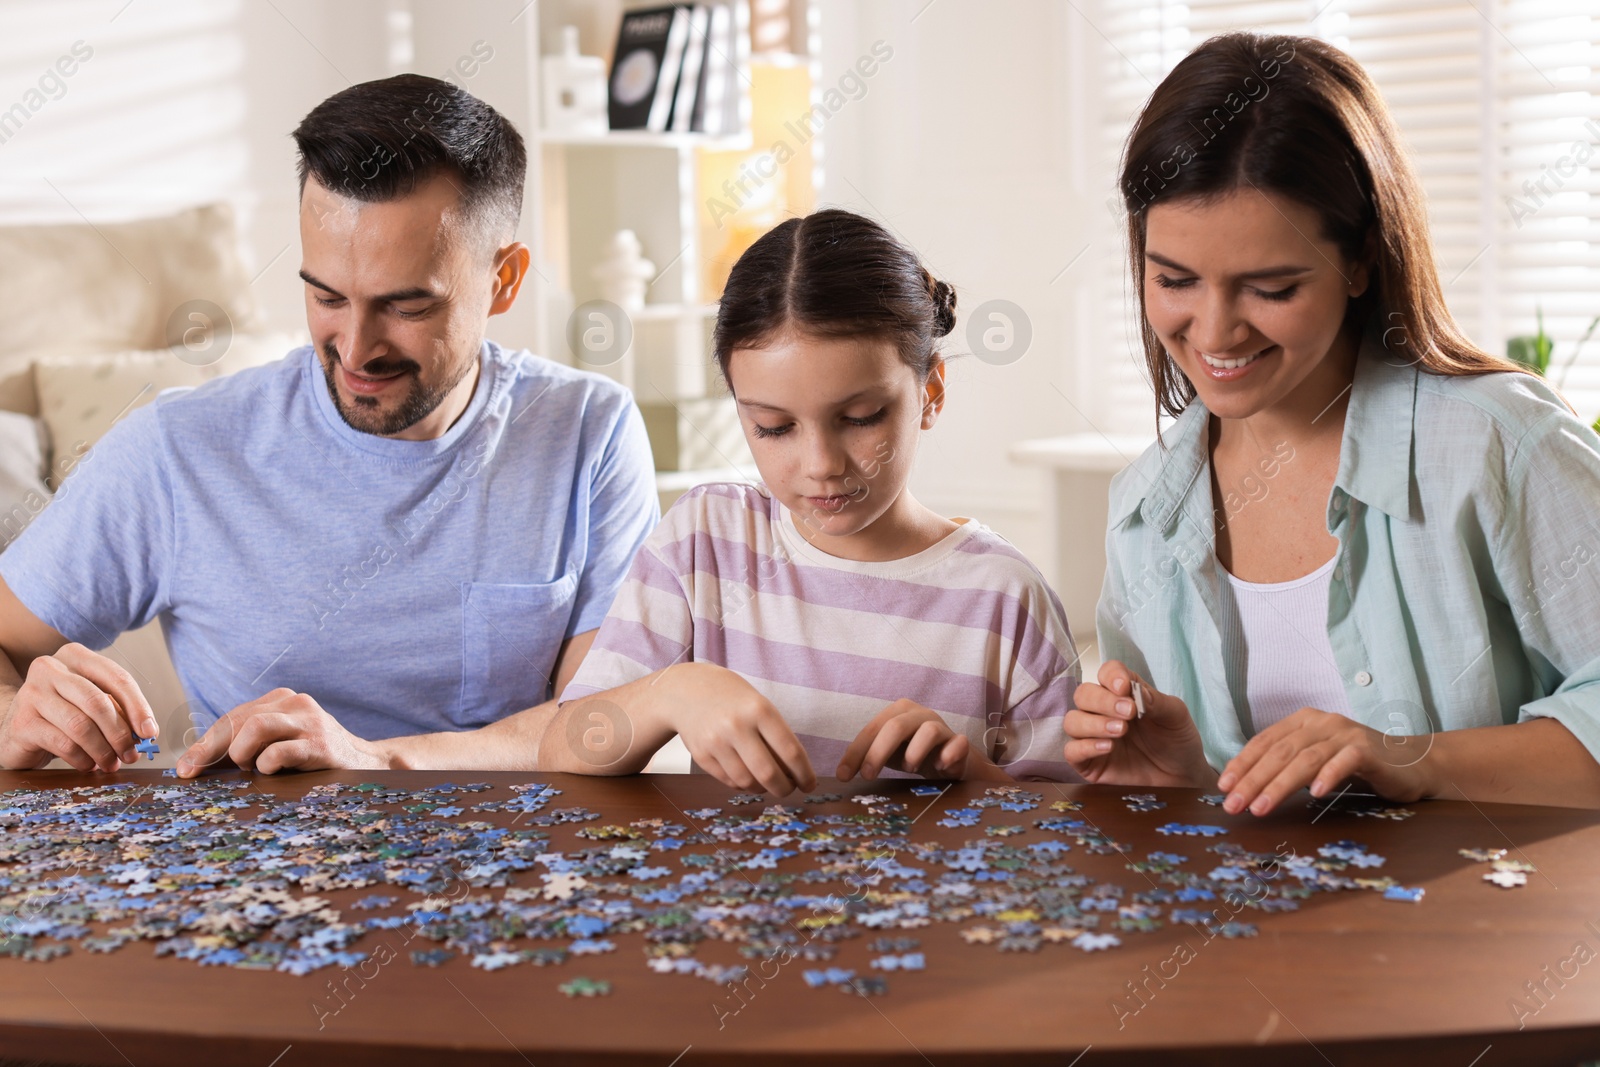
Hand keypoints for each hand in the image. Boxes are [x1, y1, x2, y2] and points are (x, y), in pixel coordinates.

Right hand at [0, 643, 156, 771]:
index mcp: (75, 656)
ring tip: (111, 763)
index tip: (150, 731)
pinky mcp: (22, 722)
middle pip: (98, 702)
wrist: (16, 729)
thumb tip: (146, 731)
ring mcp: (32, 694)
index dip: (138, 706)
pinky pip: (63, 743)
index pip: (116, 678)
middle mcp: (50, 669)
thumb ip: (117, 711)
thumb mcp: (91, 705)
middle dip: (120, 733)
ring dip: (102, 750)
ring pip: (80, 725)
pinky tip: (87, 764)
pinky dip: (82, 759)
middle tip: (131, 755)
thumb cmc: (62, 715)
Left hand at [175, 688, 388, 776]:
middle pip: (238, 720)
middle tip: (195, 773)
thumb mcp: (281, 743)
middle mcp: (296, 703)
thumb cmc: (314, 759)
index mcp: (282, 700)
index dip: (205, 743)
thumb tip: (195, 765)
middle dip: (211, 749)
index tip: (185, 768)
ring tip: (250, 770)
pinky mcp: (320, 743)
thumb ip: (247, 746)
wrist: (366, 764)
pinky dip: (266, 767)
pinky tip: (273, 773)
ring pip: (255, 728)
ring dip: (241, 754)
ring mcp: (310, 721)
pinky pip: (278, 752)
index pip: (233, 717)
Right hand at [650, 663, 815, 795]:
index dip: (804, 774)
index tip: (809, 784)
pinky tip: (749, 777)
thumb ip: (776, 734)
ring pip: (748, 782)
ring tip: (769, 784)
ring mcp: (716, 742)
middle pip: (769, 773)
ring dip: (764, 789)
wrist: (687, 689)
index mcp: (759, 710)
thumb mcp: (759, 704)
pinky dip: (744, 785)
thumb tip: (795, 773)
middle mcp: (737, 726)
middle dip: (785, 788)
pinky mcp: (701, 755)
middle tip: (790, 788)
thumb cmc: (733, 698)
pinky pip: (729, 781)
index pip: (790, 751)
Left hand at [838, 699, 970, 780]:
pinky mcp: (960, 742)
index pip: (872, 729)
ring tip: (909, 769)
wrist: (951, 761)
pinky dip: (948, 755)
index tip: (843, 776)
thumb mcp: (888, 753)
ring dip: (915, 752)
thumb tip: (842, 774)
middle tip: (868, 776)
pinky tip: (939, 767)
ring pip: (928, 731)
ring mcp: (942, 726)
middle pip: (896, 727)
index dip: (855, 752)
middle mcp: (919, 714)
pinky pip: (957, 743)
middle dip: (878, 752)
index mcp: (897, 713)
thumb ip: (868, 757)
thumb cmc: (914, 754)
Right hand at [1066, 660, 1210, 785]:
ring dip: (1094, 723)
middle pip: (1083, 694)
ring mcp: (1093, 737)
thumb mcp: (1176, 716)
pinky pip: (1071, 751)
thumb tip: (1133, 690)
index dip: (1111, 676)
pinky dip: (1085, 747)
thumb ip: (1155, 701)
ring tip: (1121, 731)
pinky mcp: (1090, 763)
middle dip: (1103, 701)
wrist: (1183, 777)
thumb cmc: (1178, 742)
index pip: (1105, 673)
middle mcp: (1103, 712)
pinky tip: (1108, 747)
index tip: (1125, 687)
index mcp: (1123, 694)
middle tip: (1129, 712)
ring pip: (1072, 721)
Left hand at [1216, 707, 1434, 815]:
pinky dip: (1328, 776)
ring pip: (1305, 758)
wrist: (1413, 763)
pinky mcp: (1369, 750)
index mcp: (1303, 722)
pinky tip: (1314, 795)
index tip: (1223, 787)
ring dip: (1279, 784)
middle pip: (1279, 752)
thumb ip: (1289, 766)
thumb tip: (1247, 788)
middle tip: (1233, 805)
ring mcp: (1345, 734)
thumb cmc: (1358, 766)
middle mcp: (1322, 722)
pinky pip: (1344, 762)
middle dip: (1252, 779)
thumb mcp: (1317, 762)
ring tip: (1261, 807)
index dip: (1242, 764)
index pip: (1264, 742)